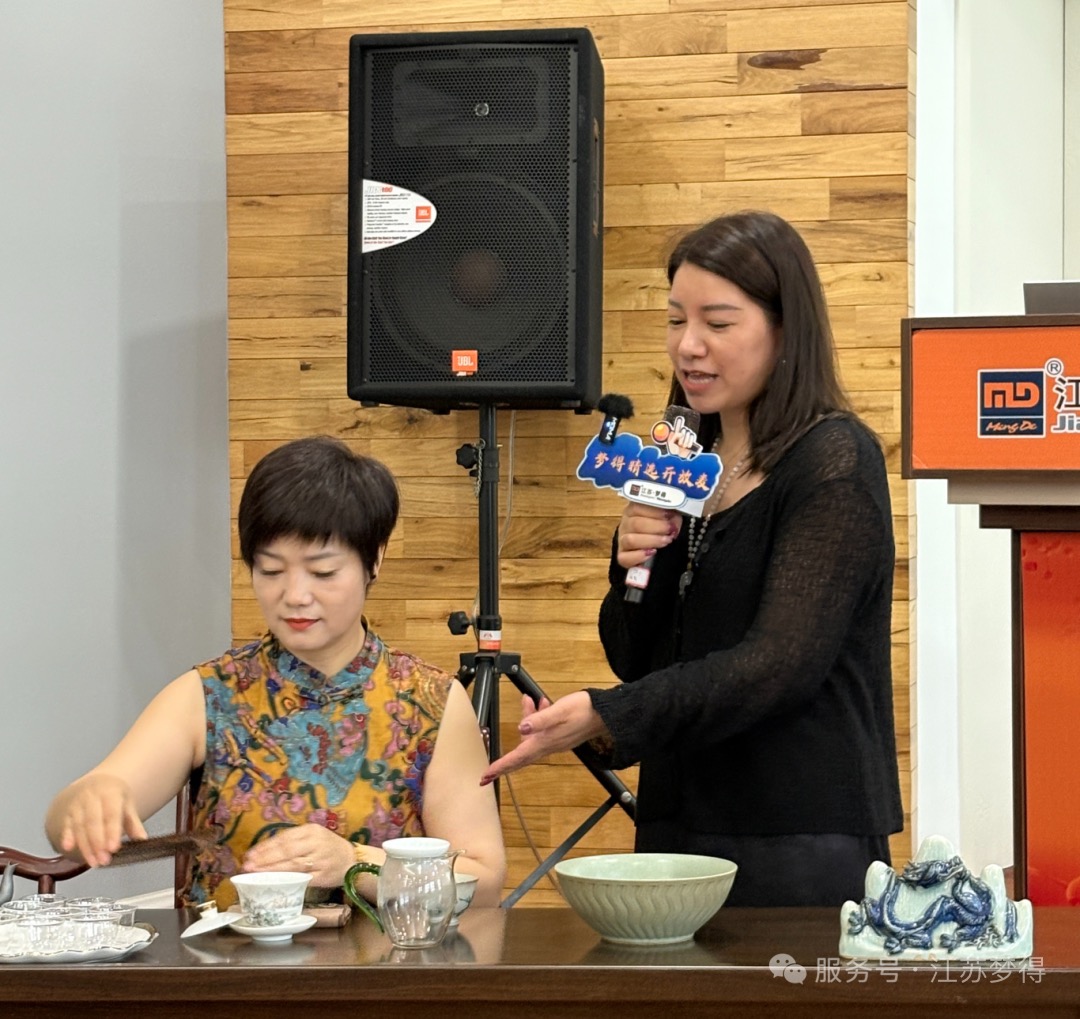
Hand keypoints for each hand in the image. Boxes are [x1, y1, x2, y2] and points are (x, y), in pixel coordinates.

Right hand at [56, 774, 147, 867]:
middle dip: (97, 843)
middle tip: (104, 860)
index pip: (111, 814)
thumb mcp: (127, 803)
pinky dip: (67, 837)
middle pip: (93, 822)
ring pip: (80, 827)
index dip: (112, 832)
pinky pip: (67, 825)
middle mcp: (91, 796)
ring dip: (85, 847)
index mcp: (110, 792)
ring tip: (94, 862)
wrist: (94, 783)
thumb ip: (133, 823)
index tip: (113, 848)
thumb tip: (142, 839)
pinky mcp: (67, 812)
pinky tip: (68, 848)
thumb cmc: (113, 796)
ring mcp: (77, 804)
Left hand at [241, 823, 353, 887]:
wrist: (352, 861)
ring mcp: (320, 860)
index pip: (284, 838)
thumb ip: (293, 841)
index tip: (250, 854)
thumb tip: (264, 851)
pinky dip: (287, 881)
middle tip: (247, 865)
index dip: (266, 846)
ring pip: (292, 865)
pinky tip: (275, 883)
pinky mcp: (322, 876)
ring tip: (255, 873)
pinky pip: (301, 879)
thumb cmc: (327, 848)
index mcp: (311, 830)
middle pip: (286, 851)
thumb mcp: (313, 836)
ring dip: (272, 870)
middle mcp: (316, 843)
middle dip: (265, 858)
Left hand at [480, 692, 608, 784]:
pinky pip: (541, 731)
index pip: (517, 758)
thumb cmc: (583, 711)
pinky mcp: (559, 735)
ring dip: (525, 722)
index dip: (500, 767)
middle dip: (504, 764)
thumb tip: (522, 727)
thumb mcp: (559, 711)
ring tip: (529, 701)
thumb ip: (540, 719)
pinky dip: (536, 718)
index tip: (486, 777)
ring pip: (530, 738)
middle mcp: (547, 745)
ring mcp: (554, 742)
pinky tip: (541, 703)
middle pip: (520, 757)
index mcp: (544, 742)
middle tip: (488, 773)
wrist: (605, 714)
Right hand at [616, 502, 680, 569]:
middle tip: (670, 530)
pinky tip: (651, 553)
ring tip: (666, 541)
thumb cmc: (663, 528)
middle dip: (656, 527)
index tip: (669, 515)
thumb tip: (673, 519)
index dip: (654, 511)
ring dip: (651, 541)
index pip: (636, 507)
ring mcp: (622, 541)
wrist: (656, 547)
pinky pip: (624, 558)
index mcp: (632, 511)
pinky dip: (638, 556)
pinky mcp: (623, 557)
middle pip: (635, 524)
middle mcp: (625, 525)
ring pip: (630, 540)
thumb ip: (671, 515)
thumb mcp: (669, 517)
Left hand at [664, 416, 700, 458]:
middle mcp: (682, 432)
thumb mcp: (670, 444)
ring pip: (688, 433)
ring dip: (685, 440)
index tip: (679, 418)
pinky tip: (687, 446)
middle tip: (679, 444)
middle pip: (684, 429)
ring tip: (682, 446)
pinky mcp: (693, 439)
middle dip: (681, 437)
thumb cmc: (674, 450)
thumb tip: (674, 432)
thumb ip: (671, 437)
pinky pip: (692, 436)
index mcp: (676, 433)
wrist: (680, 457)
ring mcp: (688, 435)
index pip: (678, 425)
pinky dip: (689, 441)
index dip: (679, 422)